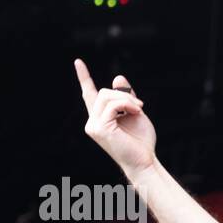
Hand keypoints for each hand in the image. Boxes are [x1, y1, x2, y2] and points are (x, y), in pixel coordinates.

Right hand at [75, 58, 156, 174]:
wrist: (145, 161)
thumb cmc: (141, 141)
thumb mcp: (135, 113)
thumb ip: (126, 97)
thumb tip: (117, 77)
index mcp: (100, 118)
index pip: (89, 94)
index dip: (83, 77)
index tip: (78, 62)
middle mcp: (93, 122)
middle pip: (103, 93)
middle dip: (124, 95)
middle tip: (141, 106)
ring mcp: (94, 126)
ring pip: (107, 96)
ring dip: (127, 100)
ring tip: (140, 109)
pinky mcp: (100, 129)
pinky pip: (112, 105)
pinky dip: (127, 105)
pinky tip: (137, 112)